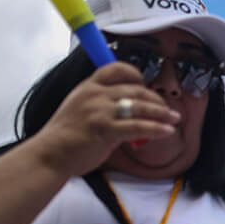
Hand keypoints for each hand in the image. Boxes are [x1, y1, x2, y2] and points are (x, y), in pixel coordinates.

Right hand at [29, 62, 179, 177]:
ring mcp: (100, 111)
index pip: (116, 69)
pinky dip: (156, 128)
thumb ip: (103, 106)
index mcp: (88, 87)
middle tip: (167, 109)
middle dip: (156, 99)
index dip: (135, 74)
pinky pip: (138, 127)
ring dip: (162, 112)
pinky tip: (167, 131)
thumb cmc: (65, 137)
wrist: (50, 154)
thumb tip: (128, 113)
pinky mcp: (106, 129)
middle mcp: (95, 94)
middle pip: (135, 89)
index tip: (146, 84)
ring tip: (174, 118)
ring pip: (140, 106)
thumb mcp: (80, 109)